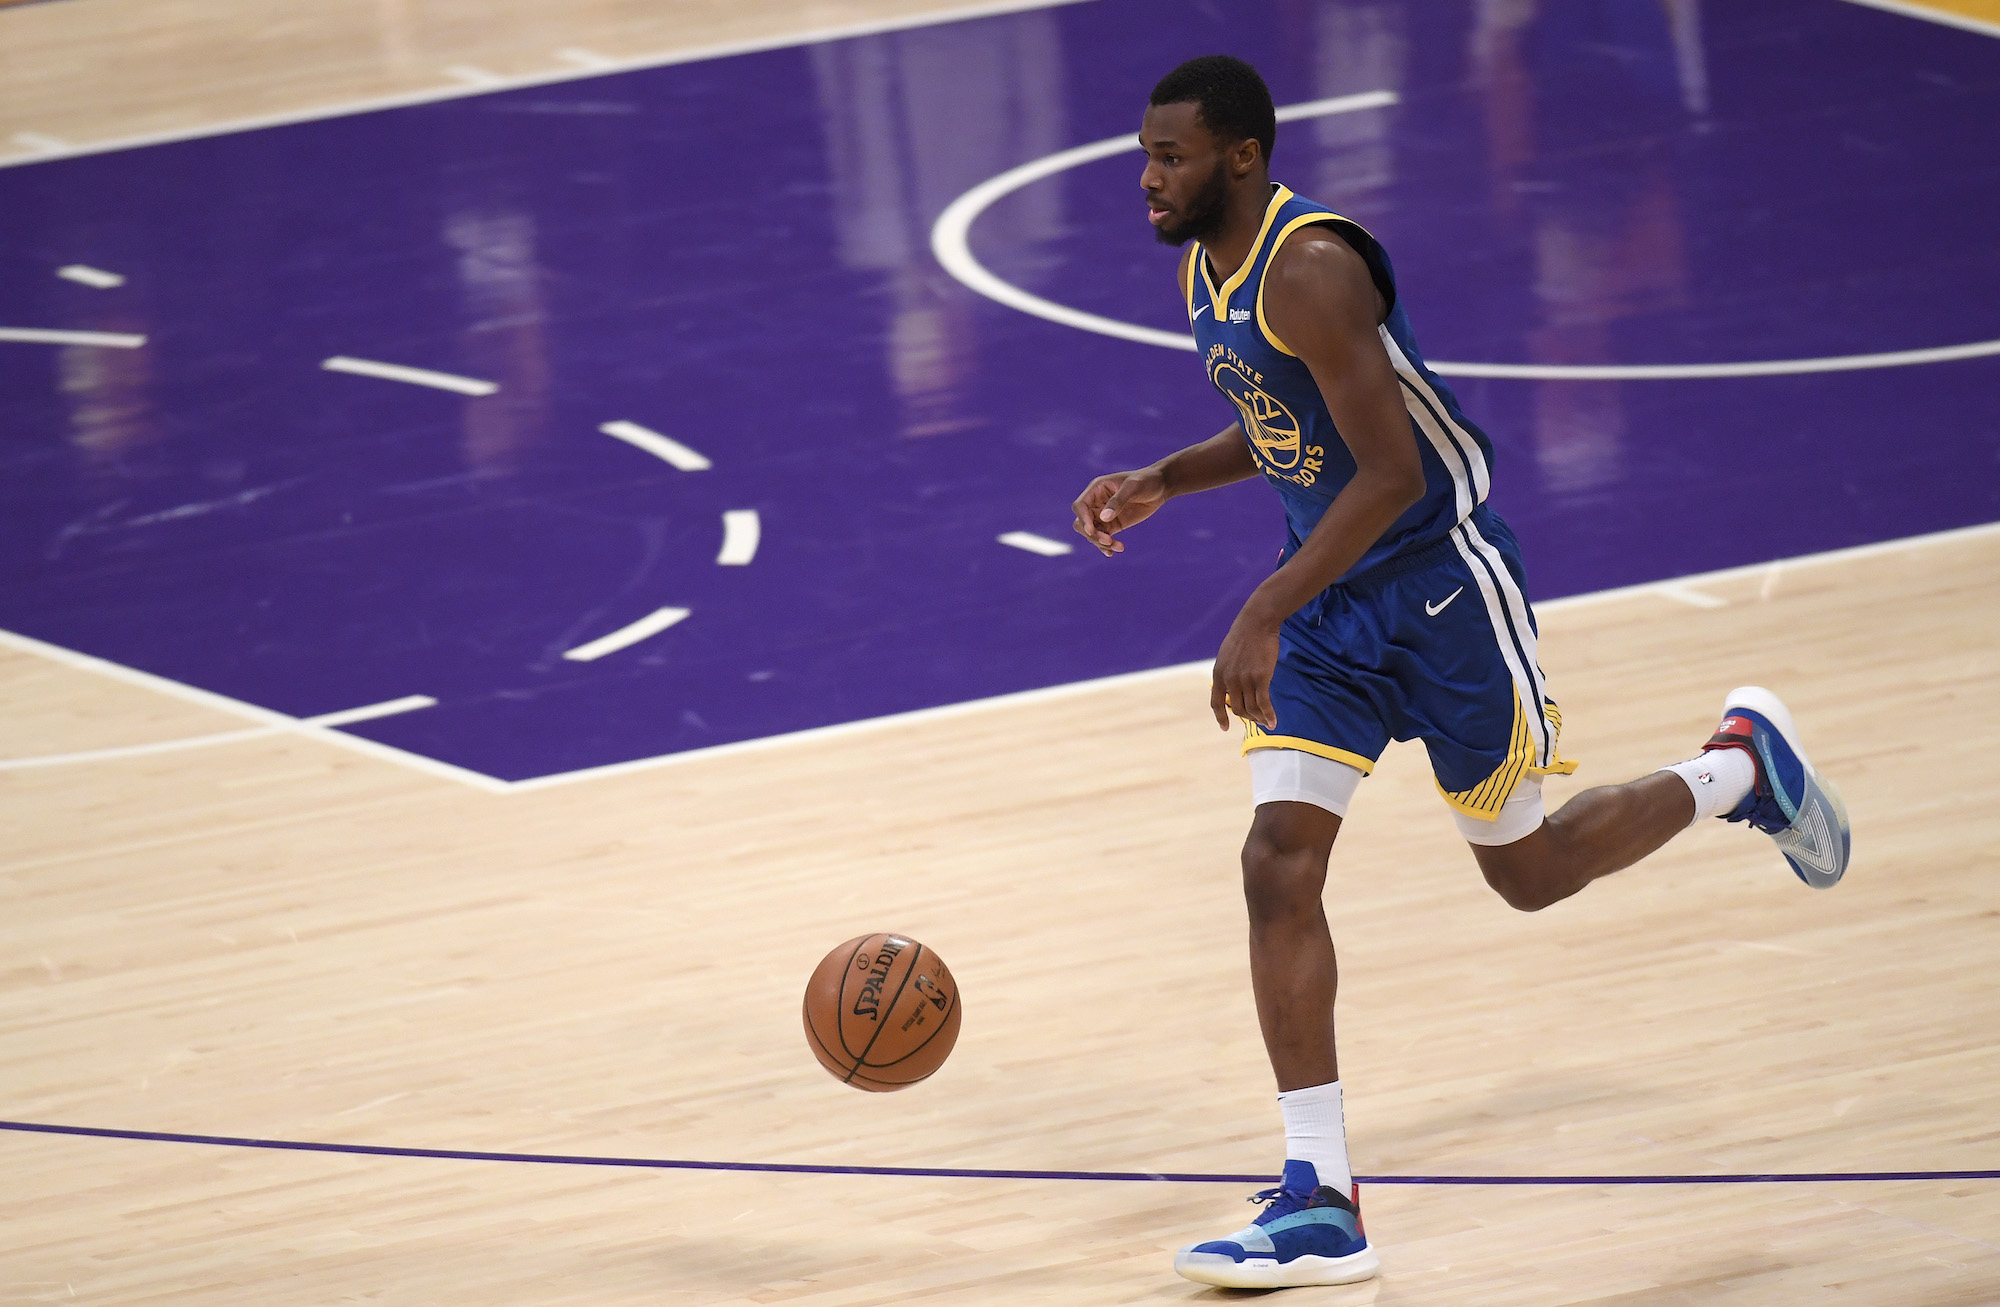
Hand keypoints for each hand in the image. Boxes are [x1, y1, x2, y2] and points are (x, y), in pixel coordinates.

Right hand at [1071, 467, 1167, 555]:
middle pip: (1082, 523)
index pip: (1080, 506)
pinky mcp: (1113, 525)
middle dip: (1092, 534)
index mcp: (1096, 489)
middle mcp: (1096, 503)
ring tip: (1119, 547)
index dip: (1082, 518)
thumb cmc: (1146, 481)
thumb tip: (1103, 517)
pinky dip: (1106, 547)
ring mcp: (1103, 515)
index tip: (1092, 530)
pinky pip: (1104, 538)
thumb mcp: (1132, 487)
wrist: (1160, 487)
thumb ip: (1118, 501)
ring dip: (1101, 543)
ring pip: (1092, 534)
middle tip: (1108, 540)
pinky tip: (1113, 552)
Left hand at [1209, 606, 1281, 729]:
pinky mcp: (1261, 678)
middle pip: (1237, 708)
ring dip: (1259, 719)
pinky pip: (1264, 703)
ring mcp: (1245, 679)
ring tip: (1266, 723)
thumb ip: (1227, 672)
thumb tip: (1231, 687)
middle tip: (1257, 721)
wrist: (1256, 623)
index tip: (1225, 728)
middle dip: (1247, 718)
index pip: (1216, 703)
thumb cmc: (1244, 636)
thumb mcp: (1227, 655)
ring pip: (1251, 708)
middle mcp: (1230, 680)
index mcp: (1218, 674)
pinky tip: (1274, 722)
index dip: (1221, 717)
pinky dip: (1269, 715)